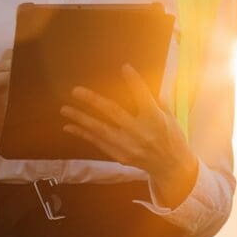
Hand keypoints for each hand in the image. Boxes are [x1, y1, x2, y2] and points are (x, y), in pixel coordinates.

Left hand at [59, 64, 198, 207]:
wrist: (172, 168)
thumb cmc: (172, 137)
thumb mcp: (169, 116)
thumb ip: (155, 100)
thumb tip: (141, 83)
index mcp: (155, 119)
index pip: (143, 96)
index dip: (134, 82)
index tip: (125, 68)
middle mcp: (140, 132)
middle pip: (113, 113)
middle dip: (93, 101)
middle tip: (76, 90)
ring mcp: (128, 146)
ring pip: (100, 130)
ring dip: (81, 119)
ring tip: (65, 109)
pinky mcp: (120, 156)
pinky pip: (98, 142)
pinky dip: (84, 134)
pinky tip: (70, 127)